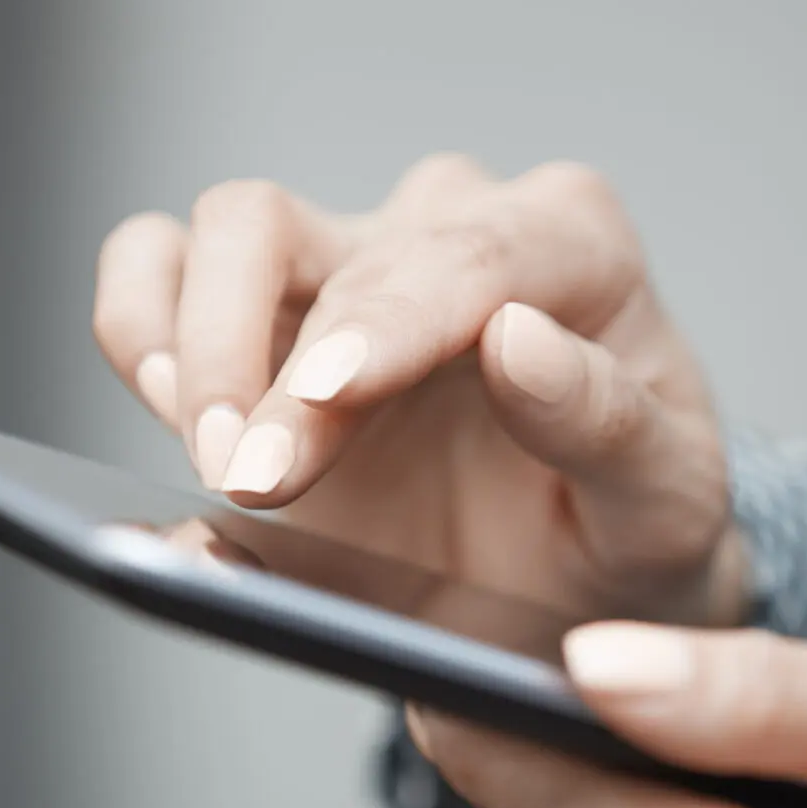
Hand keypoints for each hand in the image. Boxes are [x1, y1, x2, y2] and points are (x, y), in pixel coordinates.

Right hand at [91, 155, 744, 627]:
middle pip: (316, 233)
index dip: (386, 320)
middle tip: (255, 484)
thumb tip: (517, 341)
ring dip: (196, 343)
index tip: (326, 397)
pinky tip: (176, 412)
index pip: (467, 256)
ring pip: (231, 228)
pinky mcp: (269, 311)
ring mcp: (355, 257)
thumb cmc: (626, 533)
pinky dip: (143, 328)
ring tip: (221, 461)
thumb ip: (607, 426)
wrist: (571, 581)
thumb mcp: (663, 509)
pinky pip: (161, 263)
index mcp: (574, 247)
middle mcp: (455, 226)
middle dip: (267, 365)